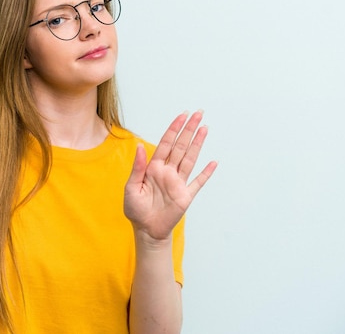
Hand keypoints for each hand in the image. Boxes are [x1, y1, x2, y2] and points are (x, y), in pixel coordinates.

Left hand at [124, 111, 216, 240]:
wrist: (145, 230)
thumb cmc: (135, 209)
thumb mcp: (131, 187)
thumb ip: (137, 167)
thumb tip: (140, 146)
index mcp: (154, 168)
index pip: (166, 143)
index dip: (174, 129)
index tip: (182, 116)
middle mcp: (168, 172)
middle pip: (180, 146)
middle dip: (189, 130)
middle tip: (198, 114)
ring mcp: (178, 183)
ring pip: (190, 158)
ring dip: (198, 144)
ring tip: (205, 128)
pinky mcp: (186, 196)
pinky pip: (198, 182)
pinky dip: (206, 173)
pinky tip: (213, 163)